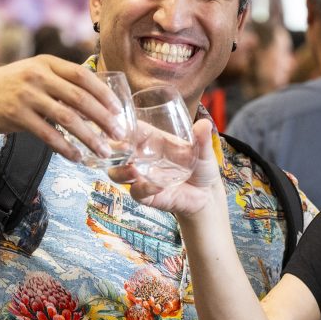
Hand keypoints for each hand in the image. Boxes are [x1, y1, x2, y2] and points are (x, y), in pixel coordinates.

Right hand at [0, 56, 126, 161]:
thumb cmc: (14, 84)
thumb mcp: (37, 71)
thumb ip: (63, 81)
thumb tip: (98, 101)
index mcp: (48, 63)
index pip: (83, 76)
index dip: (104, 93)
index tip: (119, 110)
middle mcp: (39, 76)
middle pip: (80, 98)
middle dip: (104, 119)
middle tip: (119, 134)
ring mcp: (27, 95)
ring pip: (67, 118)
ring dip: (89, 137)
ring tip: (103, 151)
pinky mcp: (17, 115)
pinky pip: (48, 134)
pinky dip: (65, 147)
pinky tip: (77, 157)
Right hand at [108, 119, 224, 217]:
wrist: (207, 194)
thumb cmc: (201, 166)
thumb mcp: (203, 150)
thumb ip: (202, 139)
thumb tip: (205, 124)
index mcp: (153, 141)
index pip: (132, 130)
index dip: (123, 127)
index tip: (120, 126)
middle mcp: (143, 158)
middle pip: (116, 152)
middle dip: (113, 150)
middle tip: (121, 148)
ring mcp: (142, 177)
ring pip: (118, 173)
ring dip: (122, 172)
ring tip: (133, 170)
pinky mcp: (148, 195)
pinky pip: (138, 192)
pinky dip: (144, 189)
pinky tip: (158, 187)